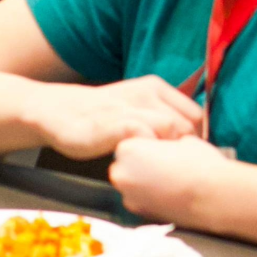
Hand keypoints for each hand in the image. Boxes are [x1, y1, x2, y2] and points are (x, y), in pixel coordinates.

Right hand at [26, 75, 205, 158]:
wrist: (60, 111)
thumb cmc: (104, 117)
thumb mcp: (138, 107)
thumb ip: (162, 117)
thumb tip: (193, 142)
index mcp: (156, 88)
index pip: (196, 115)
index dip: (196, 139)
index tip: (187, 159)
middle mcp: (146, 93)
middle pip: (188, 125)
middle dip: (185, 149)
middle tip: (174, 169)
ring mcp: (129, 107)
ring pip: (170, 127)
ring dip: (169, 150)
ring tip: (158, 168)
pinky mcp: (112, 124)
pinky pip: (143, 135)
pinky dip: (148, 150)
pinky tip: (140, 164)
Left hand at [108, 135, 235, 226]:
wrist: (213, 195)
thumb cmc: (199, 163)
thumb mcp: (182, 139)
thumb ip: (164, 142)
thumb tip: (166, 148)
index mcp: (127, 149)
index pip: (130, 144)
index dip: (149, 145)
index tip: (165, 150)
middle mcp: (121, 174)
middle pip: (126, 165)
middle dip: (142, 164)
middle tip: (166, 165)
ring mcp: (129, 197)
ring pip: (132, 184)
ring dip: (145, 182)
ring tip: (170, 180)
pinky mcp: (141, 215)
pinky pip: (141, 200)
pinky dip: (151, 197)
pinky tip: (171, 194)